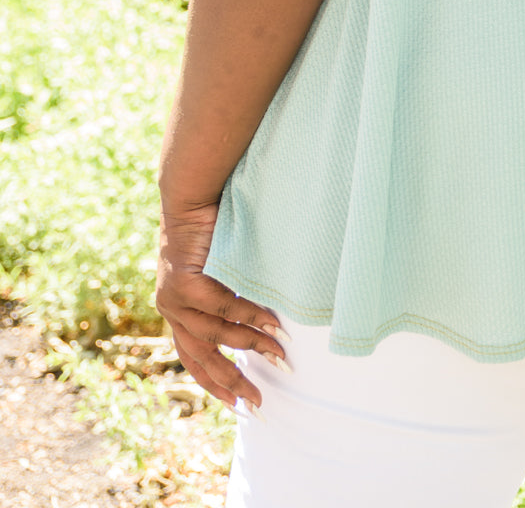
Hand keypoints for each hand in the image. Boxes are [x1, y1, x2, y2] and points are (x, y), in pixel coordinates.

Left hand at [155, 199, 286, 409]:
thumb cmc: (211, 227)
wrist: (192, 194)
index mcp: (176, 310)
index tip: (239, 404)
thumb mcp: (218, 271)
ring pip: (216, 334)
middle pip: (201, 357)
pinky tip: (271, 324)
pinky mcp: (183, 283)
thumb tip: (264, 322)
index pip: (193, 357)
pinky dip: (249, 316)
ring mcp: (173, 298)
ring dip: (251, 346)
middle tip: (259, 401)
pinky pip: (222, 307)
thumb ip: (228, 297)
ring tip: (280, 354)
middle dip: (232, 380)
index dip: (215, 382)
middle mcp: (170, 309)